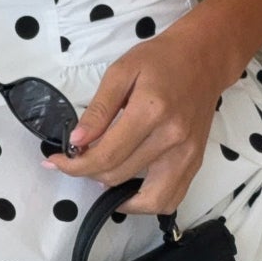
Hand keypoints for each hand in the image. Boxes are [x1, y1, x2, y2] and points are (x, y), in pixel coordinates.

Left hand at [43, 23, 233, 213]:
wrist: (203, 58)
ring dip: (117, 196)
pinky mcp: (195, 162)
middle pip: (119, 176)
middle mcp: (172, 138)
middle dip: (89, 173)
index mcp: (151, 111)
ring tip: (102, 176)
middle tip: (78, 159)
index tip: (58, 161)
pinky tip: (129, 188)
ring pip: (147, 200)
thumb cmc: (161, 60)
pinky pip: (171, 199)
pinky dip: (146, 203)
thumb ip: (99, 109)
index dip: (75, 165)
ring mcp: (187, 154)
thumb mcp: (121, 72)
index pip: (106, 155)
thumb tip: (77, 142)